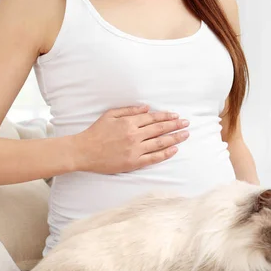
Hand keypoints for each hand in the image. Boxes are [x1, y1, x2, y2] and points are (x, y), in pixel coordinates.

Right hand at [70, 105, 189, 173]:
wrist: (84, 151)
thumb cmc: (95, 132)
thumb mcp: (110, 115)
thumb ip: (129, 110)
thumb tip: (146, 108)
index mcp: (129, 122)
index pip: (153, 118)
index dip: (166, 116)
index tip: (176, 116)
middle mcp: (134, 135)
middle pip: (160, 129)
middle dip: (175, 125)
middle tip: (187, 123)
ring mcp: (135, 150)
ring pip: (160, 142)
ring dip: (175, 138)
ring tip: (186, 135)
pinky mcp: (133, 162)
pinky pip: (153, 158)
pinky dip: (165, 153)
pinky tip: (175, 149)